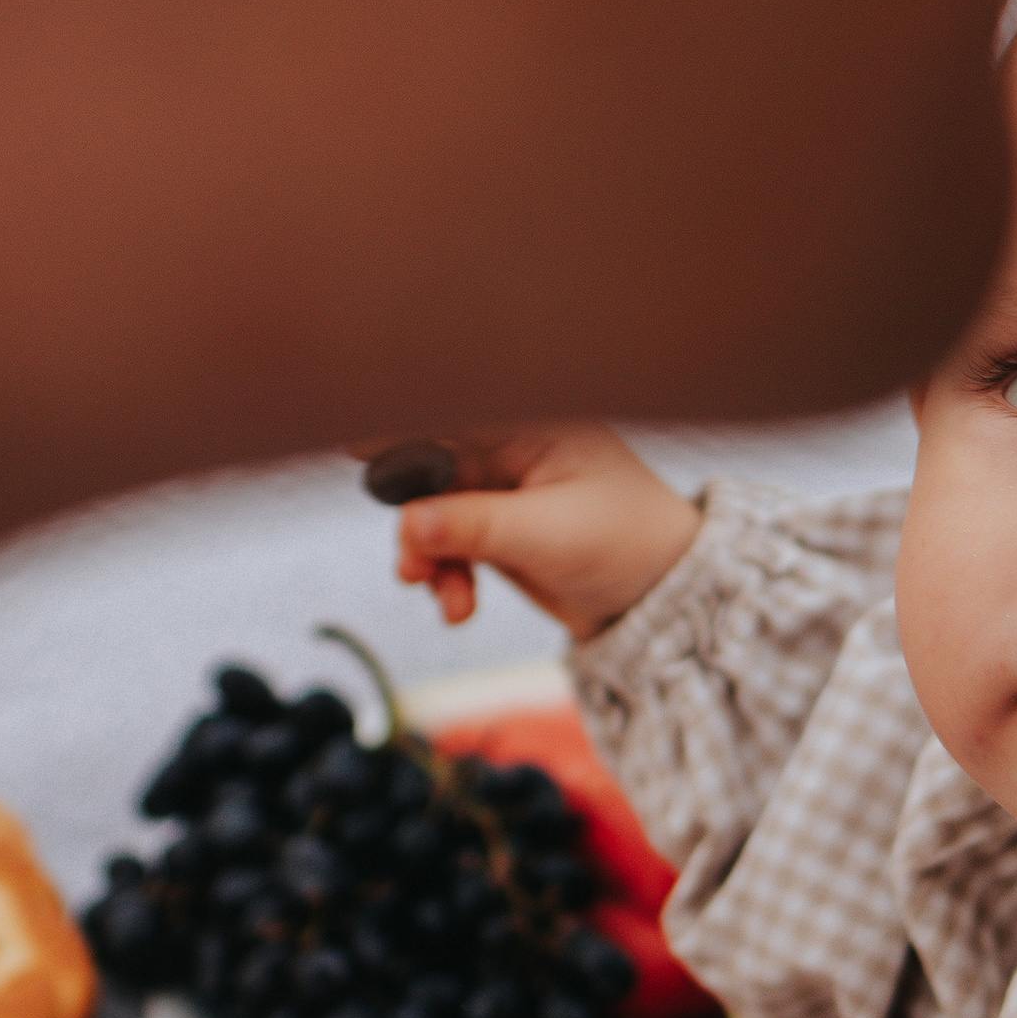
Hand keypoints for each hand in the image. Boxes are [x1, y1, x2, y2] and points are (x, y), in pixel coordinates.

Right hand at [395, 422, 702, 637]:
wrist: (663, 602)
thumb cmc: (630, 546)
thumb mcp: (551, 535)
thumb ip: (476, 526)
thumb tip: (408, 523)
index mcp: (536, 423)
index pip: (457, 410)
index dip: (403, 423)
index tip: (353, 444)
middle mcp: (514, 446)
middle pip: (431, 465)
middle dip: (414, 513)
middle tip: (411, 556)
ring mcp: (502, 489)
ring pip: (432, 510)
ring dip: (425, 552)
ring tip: (436, 590)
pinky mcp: (497, 529)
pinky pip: (447, 543)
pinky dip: (443, 574)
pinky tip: (457, 607)